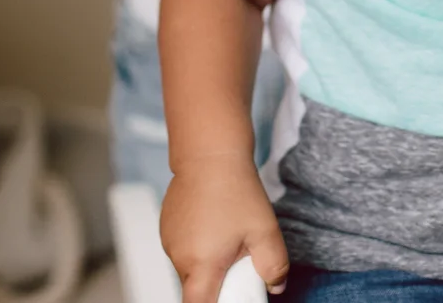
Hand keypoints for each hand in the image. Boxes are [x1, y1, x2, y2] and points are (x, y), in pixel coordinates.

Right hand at [160, 154, 288, 300]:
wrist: (209, 153)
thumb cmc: (235, 189)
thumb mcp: (265, 231)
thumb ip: (274, 265)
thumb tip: (276, 285)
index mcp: (202, 264)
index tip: (230, 297)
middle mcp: (179, 257)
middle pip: (196, 288)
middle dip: (217, 282)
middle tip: (237, 259)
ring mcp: (169, 242)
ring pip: (190, 267)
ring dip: (207, 262)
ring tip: (227, 235)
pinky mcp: (167, 228)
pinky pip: (183, 249)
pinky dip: (197, 246)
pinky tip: (213, 223)